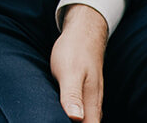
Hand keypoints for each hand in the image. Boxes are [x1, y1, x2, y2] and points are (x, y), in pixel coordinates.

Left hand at [50, 4, 106, 122]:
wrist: (84, 32)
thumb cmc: (75, 51)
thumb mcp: (70, 72)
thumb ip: (72, 95)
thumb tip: (76, 118)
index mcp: (92, 104)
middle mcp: (94, 106)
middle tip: (52, 120)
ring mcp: (91, 101)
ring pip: (86, 122)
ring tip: (57, 119)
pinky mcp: (84, 95)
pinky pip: (82, 114)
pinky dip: (74, 118)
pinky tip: (63, 115)